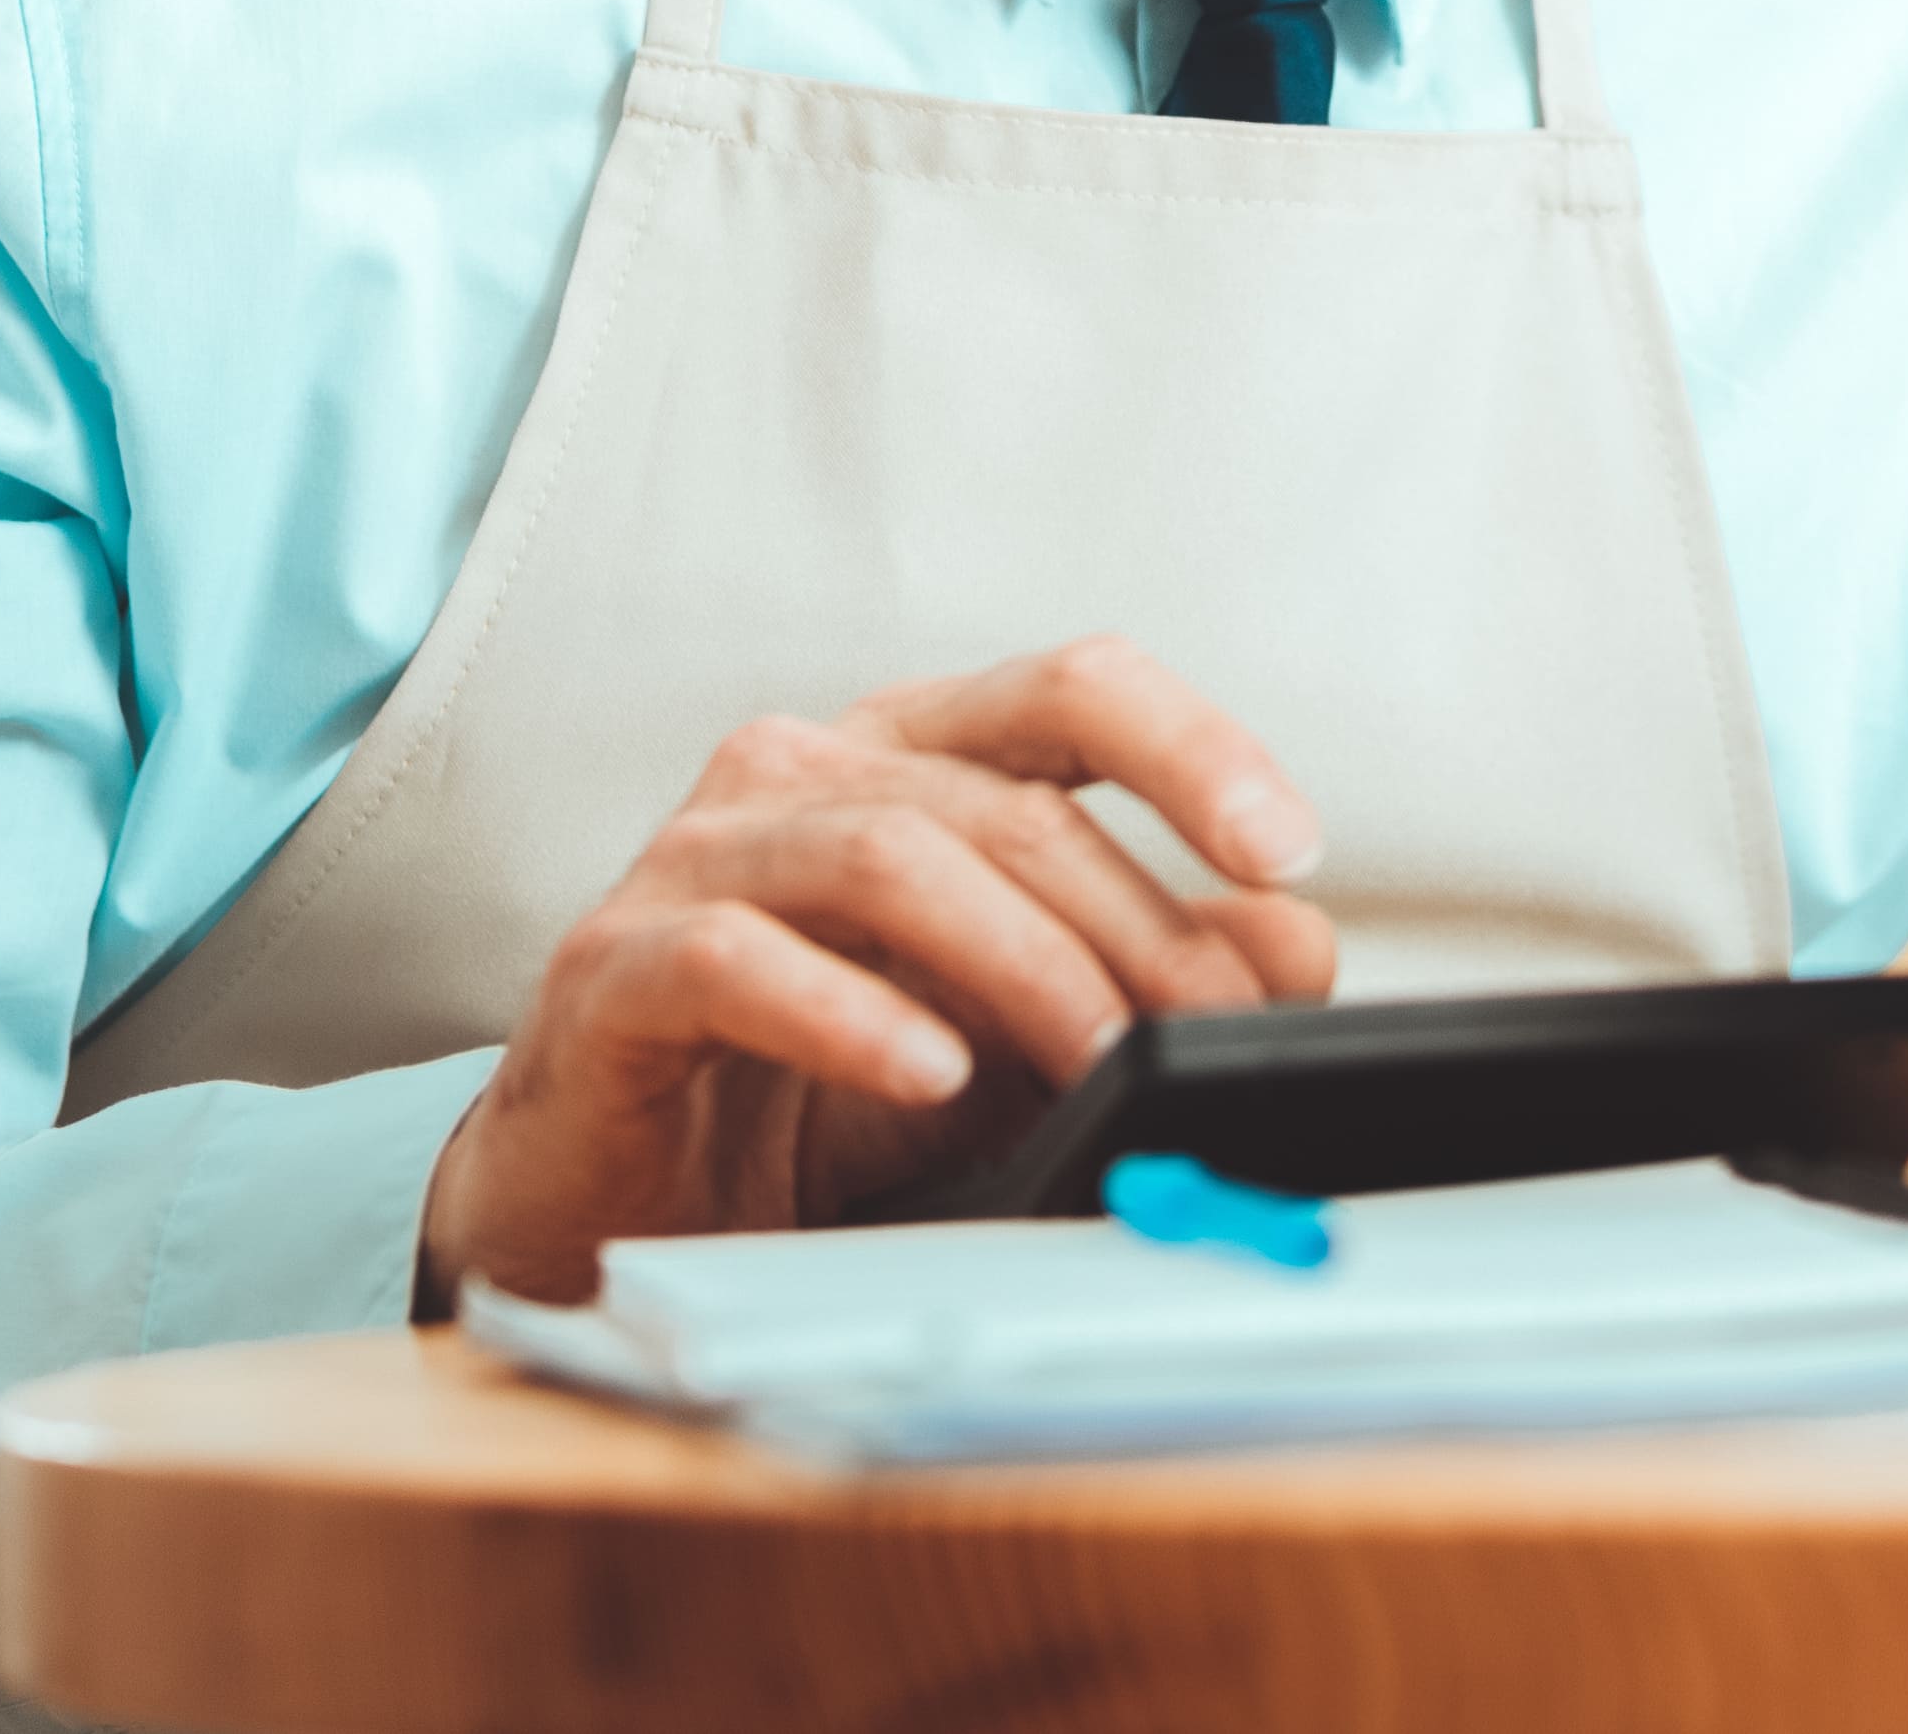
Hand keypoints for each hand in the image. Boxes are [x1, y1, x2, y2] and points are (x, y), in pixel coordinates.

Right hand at [417, 636, 1335, 1307]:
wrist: (628, 1217)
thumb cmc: (827, 1105)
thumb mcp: (1026, 1043)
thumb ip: (1154, 977)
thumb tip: (1296, 944)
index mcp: (915, 753)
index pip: (1073, 690)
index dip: (1193, 749)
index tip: (1289, 848)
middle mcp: (802, 771)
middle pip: (1007, 803)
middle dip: (1137, 927)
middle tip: (1215, 1037)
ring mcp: (696, 859)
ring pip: (890, 856)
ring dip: (1022, 968)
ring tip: (1103, 1067)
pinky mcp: (612, 970)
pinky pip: (741, 959)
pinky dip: (853, 1016)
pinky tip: (934, 1080)